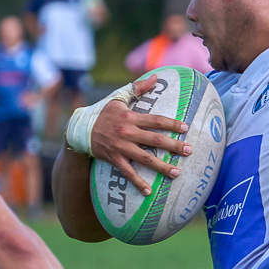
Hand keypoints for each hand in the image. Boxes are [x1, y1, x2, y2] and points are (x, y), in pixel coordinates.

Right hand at [89, 75, 190, 196]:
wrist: (80, 128)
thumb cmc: (102, 112)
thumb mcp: (118, 97)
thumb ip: (138, 88)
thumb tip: (155, 76)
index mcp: (130, 117)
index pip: (156, 120)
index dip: (172, 124)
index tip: (185, 128)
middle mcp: (127, 132)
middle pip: (155, 140)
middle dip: (173, 146)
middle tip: (188, 150)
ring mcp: (121, 147)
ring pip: (145, 158)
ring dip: (161, 166)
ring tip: (176, 172)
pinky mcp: (114, 159)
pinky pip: (128, 173)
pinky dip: (138, 183)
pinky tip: (150, 192)